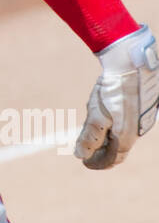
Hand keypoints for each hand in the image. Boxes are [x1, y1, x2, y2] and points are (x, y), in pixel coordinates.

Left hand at [75, 24, 158, 168]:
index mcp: (128, 135)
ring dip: (107, 137)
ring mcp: (141, 117)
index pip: (113, 159)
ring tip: (92, 132)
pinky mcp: (142, 105)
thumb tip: (81, 155)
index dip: (98, 163)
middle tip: (86, 149)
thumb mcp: (97, 114)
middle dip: (102, 151)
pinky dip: (113, 125)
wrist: (132, 60)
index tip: (84, 162)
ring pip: (122, 134)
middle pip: (119, 148)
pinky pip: (126, 121)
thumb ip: (90, 136)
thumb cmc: (114, 88)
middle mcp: (138, 129)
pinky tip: (105, 113)